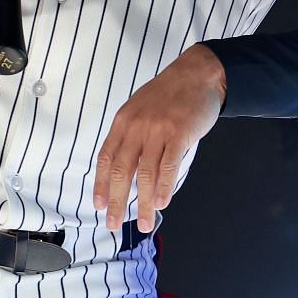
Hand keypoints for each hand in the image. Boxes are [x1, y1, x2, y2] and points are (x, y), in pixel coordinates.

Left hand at [94, 44, 226, 232]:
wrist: (198, 74)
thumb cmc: (170, 94)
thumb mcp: (140, 108)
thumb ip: (132, 134)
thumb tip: (127, 168)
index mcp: (123, 121)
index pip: (105, 158)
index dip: (100, 184)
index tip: (99, 205)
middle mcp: (136, 127)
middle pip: (121, 171)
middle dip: (116, 202)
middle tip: (115, 224)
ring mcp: (158, 130)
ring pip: (145, 174)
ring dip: (143, 203)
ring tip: (145, 222)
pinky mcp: (179, 133)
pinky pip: (168, 166)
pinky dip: (163, 187)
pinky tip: (161, 203)